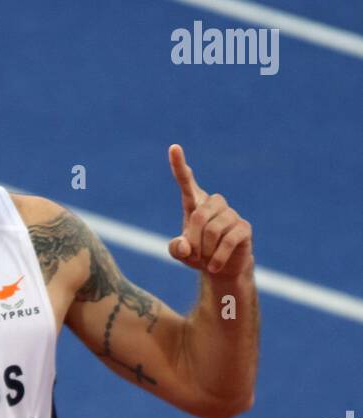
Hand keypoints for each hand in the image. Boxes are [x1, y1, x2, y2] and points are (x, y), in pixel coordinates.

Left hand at [167, 145, 252, 278]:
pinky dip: (217, 258)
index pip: (186, 181)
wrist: (222, 269)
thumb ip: (176, 248)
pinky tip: (214, 266)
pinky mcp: (244, 228)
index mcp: (195, 203)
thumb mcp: (182, 254)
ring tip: (205, 260)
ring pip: (213, 230)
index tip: (173, 148)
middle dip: (193, 241)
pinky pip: (227, 241)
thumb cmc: (199, 255)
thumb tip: (184, 245)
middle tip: (193, 256)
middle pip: (198, 216)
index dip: (179, 166)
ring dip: (205, 251)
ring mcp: (231, 214)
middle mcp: (214, 204)